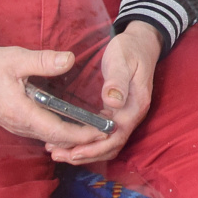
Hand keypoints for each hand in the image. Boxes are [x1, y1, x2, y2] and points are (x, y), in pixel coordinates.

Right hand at [0, 46, 107, 149]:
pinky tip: (71, 122)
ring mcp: (16, 126)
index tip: (104, 130)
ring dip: (71, 137)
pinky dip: (58, 131)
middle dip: (82, 139)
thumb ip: (43, 61)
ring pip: (49, 137)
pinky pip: (40, 131)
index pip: (59, 132)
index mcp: (22, 114)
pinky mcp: (14, 121)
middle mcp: (20, 125)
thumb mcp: (15, 59)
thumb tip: (70, 59)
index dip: (83, 134)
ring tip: (95, 129)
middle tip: (107, 130)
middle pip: (57, 139)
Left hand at [48, 24, 160, 164]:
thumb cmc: (129, 50)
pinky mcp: (117, 113)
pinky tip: (69, 140)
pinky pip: (103, 135)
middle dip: (85, 154)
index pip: (116, 136)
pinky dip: (87, 142)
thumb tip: (113, 102)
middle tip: (56, 154)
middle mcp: (132, 115)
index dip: (94, 147)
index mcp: (135, 105)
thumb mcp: (122, 60)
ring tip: (58, 152)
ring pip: (107, 144)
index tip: (72, 151)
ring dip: (84, 151)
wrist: (141, 43)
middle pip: (110, 146)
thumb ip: (117, 81)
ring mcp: (126, 115)